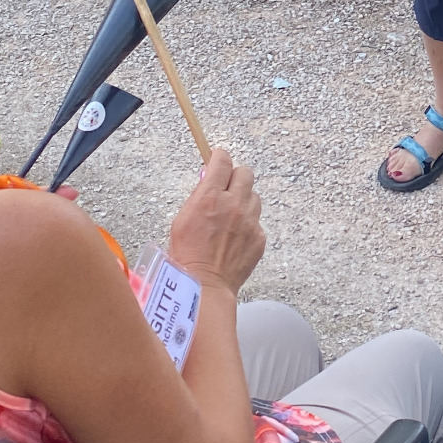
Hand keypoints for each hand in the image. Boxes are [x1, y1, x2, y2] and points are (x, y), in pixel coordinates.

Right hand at [167, 147, 264, 293]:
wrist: (205, 285)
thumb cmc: (187, 255)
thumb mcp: (182, 218)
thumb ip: (198, 195)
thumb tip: (208, 177)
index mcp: (211, 197)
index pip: (222, 161)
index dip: (220, 157)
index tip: (217, 158)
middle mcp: (234, 205)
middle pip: (245, 172)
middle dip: (235, 177)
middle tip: (226, 188)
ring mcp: (250, 221)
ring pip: (253, 197)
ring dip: (243, 201)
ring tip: (230, 217)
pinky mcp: (259, 237)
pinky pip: (256, 221)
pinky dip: (247, 225)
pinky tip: (234, 237)